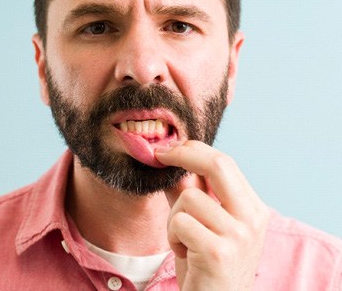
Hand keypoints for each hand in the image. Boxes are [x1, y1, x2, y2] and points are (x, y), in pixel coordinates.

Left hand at [155, 141, 268, 289]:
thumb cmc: (206, 265)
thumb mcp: (202, 224)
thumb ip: (190, 193)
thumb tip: (169, 161)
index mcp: (253, 209)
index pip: (224, 163)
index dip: (193, 149)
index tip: (168, 148)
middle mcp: (252, 219)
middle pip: (217, 165)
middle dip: (183, 154)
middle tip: (159, 155)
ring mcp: (239, 236)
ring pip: (188, 198)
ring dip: (174, 219)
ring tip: (184, 241)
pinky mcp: (218, 252)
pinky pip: (180, 222)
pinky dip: (173, 237)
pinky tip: (185, 254)